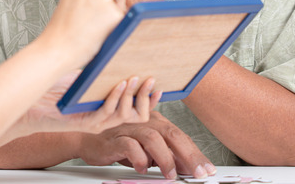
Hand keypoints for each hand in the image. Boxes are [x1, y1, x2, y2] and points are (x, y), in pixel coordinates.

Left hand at [18, 71, 160, 135]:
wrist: (32, 103)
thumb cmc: (54, 90)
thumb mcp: (84, 77)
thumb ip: (101, 71)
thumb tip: (117, 51)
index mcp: (107, 110)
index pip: (136, 111)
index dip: (150, 101)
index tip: (159, 86)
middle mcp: (104, 119)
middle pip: (137, 116)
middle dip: (146, 98)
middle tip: (151, 79)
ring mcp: (95, 123)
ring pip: (124, 115)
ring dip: (131, 96)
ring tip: (136, 78)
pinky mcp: (83, 123)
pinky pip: (105, 112)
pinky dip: (114, 97)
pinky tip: (118, 84)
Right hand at [42, 0, 127, 64]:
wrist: (56, 51)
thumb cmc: (63, 33)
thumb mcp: (71, 3)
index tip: (94, 7)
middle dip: (113, 2)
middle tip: (94, 19)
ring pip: (122, 2)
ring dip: (114, 15)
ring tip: (93, 27)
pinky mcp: (113, 14)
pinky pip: (124, 18)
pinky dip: (115, 27)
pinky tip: (98, 33)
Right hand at [77, 110, 214, 177]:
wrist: (87, 139)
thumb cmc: (119, 143)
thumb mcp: (146, 149)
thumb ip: (166, 154)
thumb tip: (189, 166)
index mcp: (154, 121)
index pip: (180, 136)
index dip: (195, 153)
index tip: (207, 169)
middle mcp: (143, 121)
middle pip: (171, 134)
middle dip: (188, 155)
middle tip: (197, 173)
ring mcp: (128, 128)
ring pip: (152, 138)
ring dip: (165, 158)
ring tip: (170, 174)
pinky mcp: (113, 138)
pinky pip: (129, 145)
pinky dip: (139, 158)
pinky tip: (142, 168)